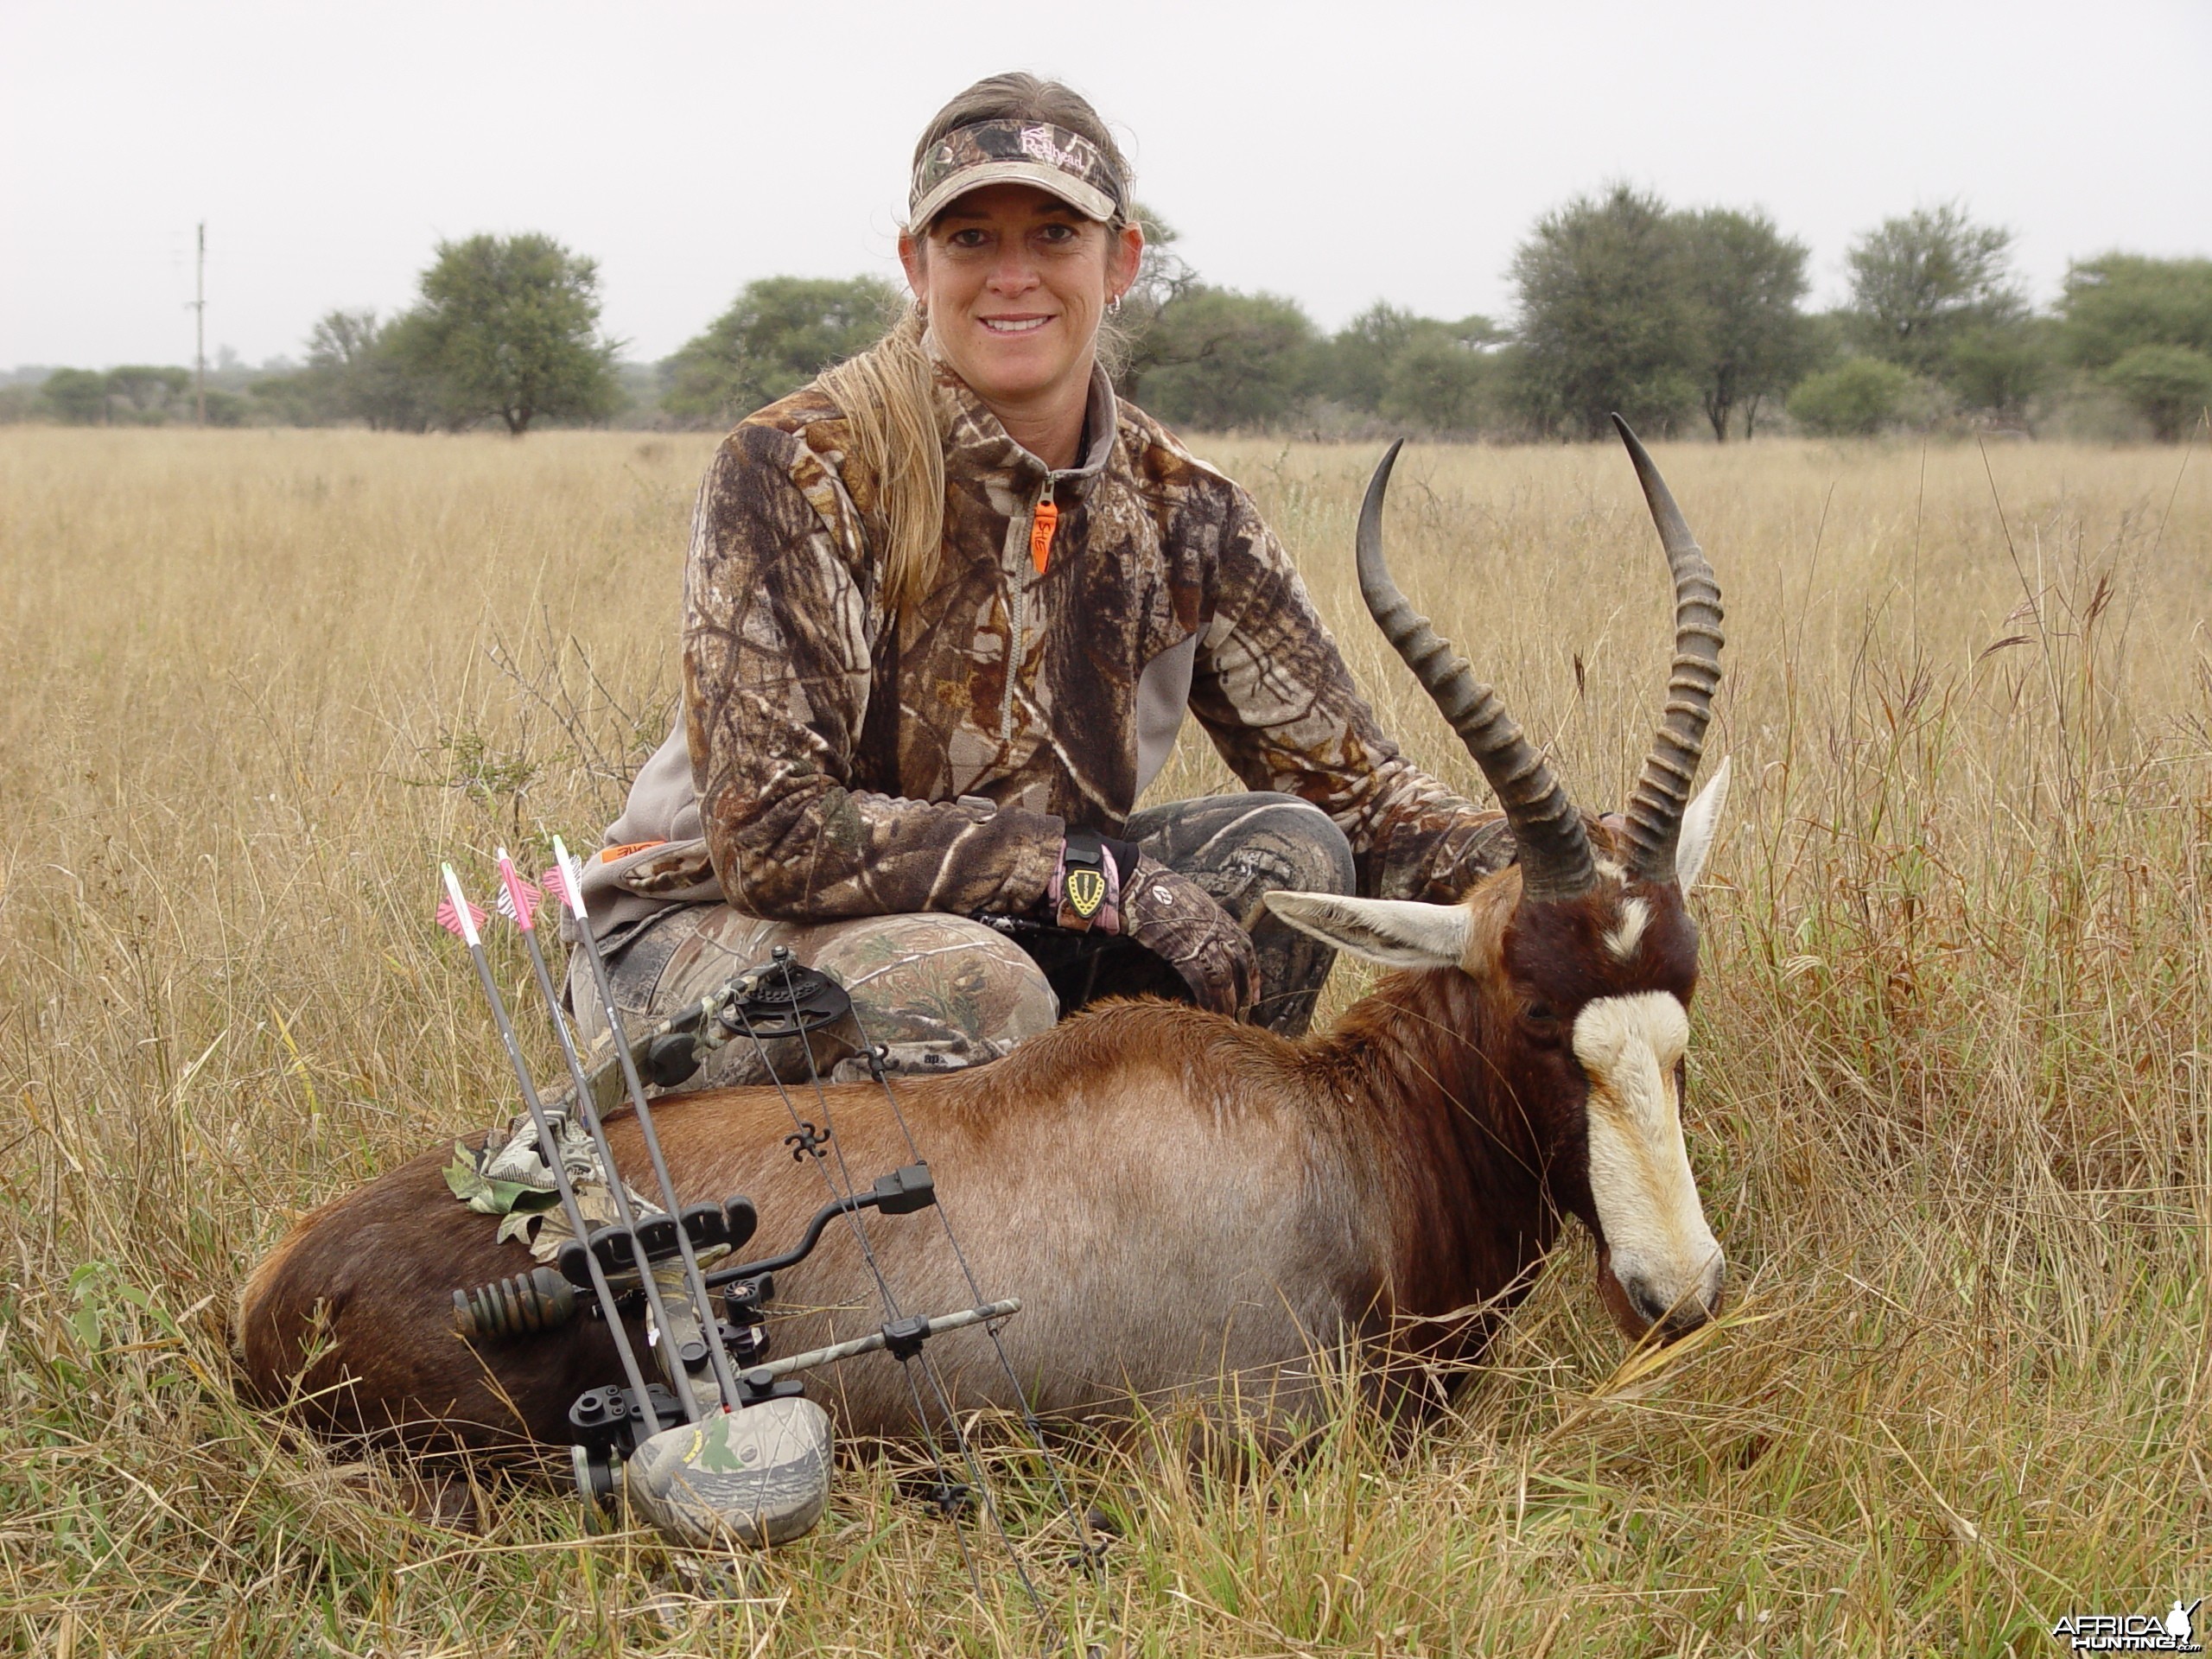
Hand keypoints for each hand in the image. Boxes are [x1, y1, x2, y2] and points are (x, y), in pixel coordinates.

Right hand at [1119, 857, 1258, 1019]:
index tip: (1255, 995)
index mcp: (1223, 920)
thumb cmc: (1165, 893)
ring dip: (1226, 1001)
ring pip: (1223, 978)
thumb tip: (1213, 940)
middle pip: (1239, 967)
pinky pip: (1201, 981)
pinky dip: (1206, 998)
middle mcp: (1218, 931)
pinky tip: (1206, 1009)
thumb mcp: (1197, 904)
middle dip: (1242, 993)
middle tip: (1243, 1013)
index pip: (1247, 951)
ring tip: (1227, 1018)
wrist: (1143, 886)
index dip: (1252, 976)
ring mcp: (1203, 942)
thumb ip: (1209, 924)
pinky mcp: (1184, 952)